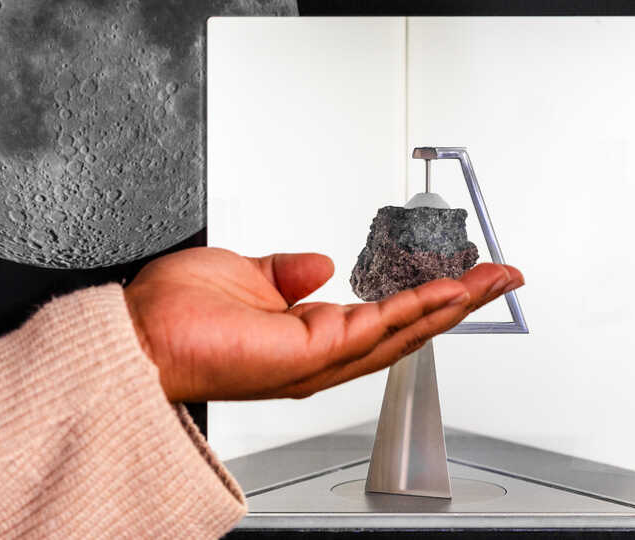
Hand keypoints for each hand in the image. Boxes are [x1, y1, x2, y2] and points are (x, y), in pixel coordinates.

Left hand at [123, 247, 522, 401]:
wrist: (135, 336)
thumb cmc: (173, 314)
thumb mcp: (244, 275)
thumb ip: (287, 273)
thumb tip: (318, 264)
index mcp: (306, 333)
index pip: (381, 315)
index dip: (423, 295)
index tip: (458, 274)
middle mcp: (318, 353)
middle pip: (405, 327)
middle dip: (456, 301)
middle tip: (499, 277)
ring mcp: (317, 358)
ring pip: (402, 330)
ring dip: (451, 303)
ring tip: (492, 280)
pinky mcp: (308, 353)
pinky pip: (376, 327)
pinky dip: (417, 306)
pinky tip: (449, 290)